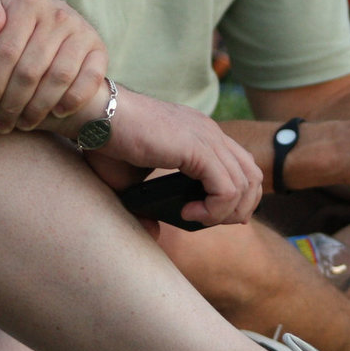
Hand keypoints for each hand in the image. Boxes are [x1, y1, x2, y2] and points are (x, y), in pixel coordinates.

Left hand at [0, 0, 106, 132]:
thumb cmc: (2, 10)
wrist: (38, 7)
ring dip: (39, 108)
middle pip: (31, 70)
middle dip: (12, 104)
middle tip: (0, 125)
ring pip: (59, 77)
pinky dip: (75, 99)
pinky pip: (91, 78)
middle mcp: (57, 14)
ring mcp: (81, 31)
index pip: (7, 52)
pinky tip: (57, 113)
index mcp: (27, 2)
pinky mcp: (98, 48)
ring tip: (22, 124)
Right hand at [85, 88, 262, 226]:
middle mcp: (210, 132)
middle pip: (252, 176)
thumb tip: (154, 234)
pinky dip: (214, 209)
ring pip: (245, 184)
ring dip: (225, 212)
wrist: (97, 117)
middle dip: (238, 208)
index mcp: (200, 134)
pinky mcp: (197, 148)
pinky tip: (188, 212)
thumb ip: (147, 206)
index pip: (241, 166)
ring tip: (195, 217)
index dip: (235, 197)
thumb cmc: (108, 143)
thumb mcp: (133, 182)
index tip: (208, 213)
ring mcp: (207, 138)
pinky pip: (227, 189)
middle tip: (207, 220)